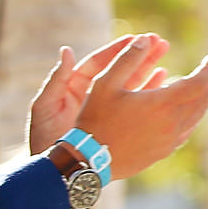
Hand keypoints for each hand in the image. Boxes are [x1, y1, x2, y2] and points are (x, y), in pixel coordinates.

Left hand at [27, 35, 166, 153]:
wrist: (52, 170)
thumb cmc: (42, 139)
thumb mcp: (45, 108)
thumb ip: (56, 81)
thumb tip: (66, 51)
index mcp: (75, 86)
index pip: (99, 63)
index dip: (117, 50)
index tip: (135, 38)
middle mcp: (93, 95)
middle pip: (119, 70)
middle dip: (139, 56)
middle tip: (159, 43)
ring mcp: (106, 110)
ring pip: (130, 85)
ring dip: (148, 70)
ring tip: (165, 57)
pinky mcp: (117, 123)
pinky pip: (135, 105)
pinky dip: (149, 94)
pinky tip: (164, 83)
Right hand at [72, 36, 207, 180]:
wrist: (90, 159)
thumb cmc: (96, 119)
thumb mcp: (105, 83)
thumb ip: (127, 59)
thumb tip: (145, 38)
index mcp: (162, 104)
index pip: (198, 83)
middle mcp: (172, 123)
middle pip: (203, 99)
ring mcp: (170, 139)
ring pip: (198, 115)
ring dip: (207, 97)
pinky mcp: (165, 150)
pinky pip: (188, 128)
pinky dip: (195, 113)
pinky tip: (192, 108)